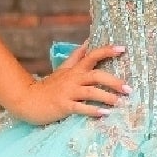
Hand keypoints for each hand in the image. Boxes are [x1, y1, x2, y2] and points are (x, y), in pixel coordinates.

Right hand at [9, 41, 129, 125]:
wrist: (28, 100)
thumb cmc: (50, 86)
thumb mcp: (64, 69)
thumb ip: (77, 56)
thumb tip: (89, 42)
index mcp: (75, 70)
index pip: (92, 55)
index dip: (107, 51)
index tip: (123, 48)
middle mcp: (73, 79)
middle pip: (96, 75)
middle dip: (114, 81)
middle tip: (128, 89)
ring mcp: (68, 92)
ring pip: (91, 92)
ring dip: (107, 97)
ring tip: (120, 103)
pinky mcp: (64, 106)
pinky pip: (81, 108)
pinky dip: (93, 110)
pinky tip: (104, 114)